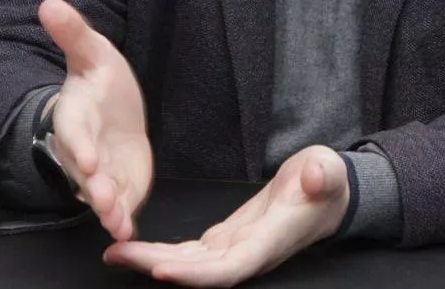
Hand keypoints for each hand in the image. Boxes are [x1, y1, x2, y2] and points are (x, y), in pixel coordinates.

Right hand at [38, 0, 152, 242]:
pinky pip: (118, 206)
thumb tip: (49, 2)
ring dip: (106, 208)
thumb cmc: (101, 80)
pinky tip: (128, 232)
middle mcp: (83, 148)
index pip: (72, 130)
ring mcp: (99, 171)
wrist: (115, 110)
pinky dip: (121, 220)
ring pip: (99, 194)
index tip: (84, 156)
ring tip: (115, 221)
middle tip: (103, 199)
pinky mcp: (118, 187)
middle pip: (84, 170)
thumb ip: (73, 33)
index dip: (76, 144)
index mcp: (76, 114)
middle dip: (93, 185)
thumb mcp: (93, 51)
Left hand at [103, 145, 349, 286]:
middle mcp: (250, 252)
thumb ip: (322, 175)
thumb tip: (313, 176)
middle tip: (119, 254)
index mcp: (271, 240)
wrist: (326, 192)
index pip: (230, 266)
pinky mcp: (227, 239)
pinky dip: (164, 252)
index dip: (196, 274)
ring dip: (153, 261)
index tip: (162, 269)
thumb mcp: (328, 170)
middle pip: (200, 272)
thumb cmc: (326, 182)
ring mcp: (236, 248)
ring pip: (191, 264)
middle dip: (159, 266)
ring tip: (116, 253)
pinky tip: (138, 249)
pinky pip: (191, 253)